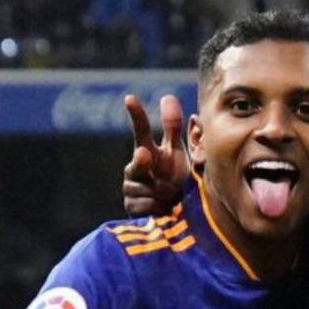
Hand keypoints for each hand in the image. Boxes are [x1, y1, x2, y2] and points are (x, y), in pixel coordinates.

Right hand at [123, 94, 188, 215]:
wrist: (175, 211)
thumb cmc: (177, 178)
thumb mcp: (179, 153)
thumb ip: (173, 128)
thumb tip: (168, 96)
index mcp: (150, 151)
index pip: (142, 130)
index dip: (137, 114)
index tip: (130, 98)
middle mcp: (135, 167)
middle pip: (138, 160)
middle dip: (141, 159)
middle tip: (145, 154)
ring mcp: (130, 187)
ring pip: (148, 187)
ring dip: (165, 192)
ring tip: (172, 196)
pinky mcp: (130, 206)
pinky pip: (147, 204)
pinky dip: (160, 206)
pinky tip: (164, 208)